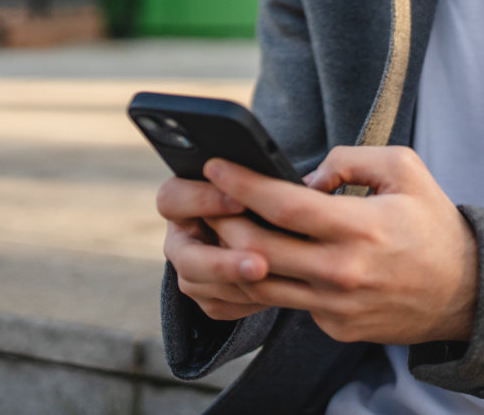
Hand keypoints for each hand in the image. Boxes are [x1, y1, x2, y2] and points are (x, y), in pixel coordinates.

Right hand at [156, 174, 274, 319]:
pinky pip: (220, 306)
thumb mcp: (255, 178)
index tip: (241, 201)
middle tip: (260, 264)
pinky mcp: (206, 298)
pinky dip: (248, 301)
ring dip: (239, 286)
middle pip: (185, 257)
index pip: (173, 198)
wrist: (268, 225)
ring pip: (201, 287)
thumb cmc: (260, 191)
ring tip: (276, 281)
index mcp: (181, 197)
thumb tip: (310, 181)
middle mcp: (180, 237)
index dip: (203, 200)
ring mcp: (190, 270)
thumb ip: (267, 178)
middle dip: (223, 263)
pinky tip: (278, 292)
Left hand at [204, 145, 478, 344]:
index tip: (215, 165)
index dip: (242, 183)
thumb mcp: (403, 169)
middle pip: (257, 249)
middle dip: (222, 221)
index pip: (283, 205)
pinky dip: (273, 278)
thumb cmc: (431, 223)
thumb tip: (304, 178)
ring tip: (221, 228)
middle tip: (204, 199)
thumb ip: (349, 159)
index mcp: (360, 228)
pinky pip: (291, 301)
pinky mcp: (335, 327)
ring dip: (234, 255)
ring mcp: (336, 307)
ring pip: (263, 283)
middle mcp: (343, 272)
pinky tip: (264, 258)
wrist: (465, 291)